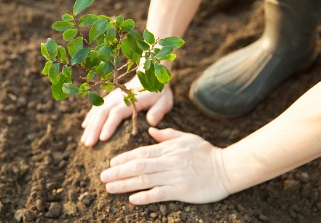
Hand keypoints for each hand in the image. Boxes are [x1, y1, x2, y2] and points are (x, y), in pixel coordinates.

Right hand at [81, 77, 172, 146]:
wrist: (150, 76)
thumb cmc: (159, 93)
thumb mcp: (164, 101)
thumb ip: (158, 111)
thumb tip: (151, 122)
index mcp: (131, 100)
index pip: (117, 113)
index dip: (109, 125)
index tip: (102, 139)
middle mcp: (118, 97)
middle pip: (103, 113)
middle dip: (94, 129)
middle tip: (88, 144)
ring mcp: (112, 97)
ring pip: (97, 111)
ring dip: (90, 126)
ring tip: (84, 141)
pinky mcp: (109, 98)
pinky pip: (97, 107)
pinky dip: (90, 117)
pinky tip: (85, 127)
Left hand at [100, 127, 229, 204]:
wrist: (227, 168)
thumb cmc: (206, 152)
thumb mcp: (187, 138)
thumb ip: (167, 135)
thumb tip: (150, 130)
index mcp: (168, 149)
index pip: (142, 152)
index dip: (125, 158)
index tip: (111, 163)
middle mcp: (169, 162)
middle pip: (139, 166)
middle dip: (118, 172)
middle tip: (102, 177)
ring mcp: (175, 176)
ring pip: (145, 180)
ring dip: (125, 184)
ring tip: (109, 187)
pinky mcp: (182, 190)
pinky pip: (160, 193)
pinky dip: (145, 196)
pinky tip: (132, 199)